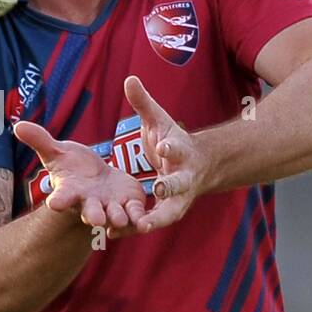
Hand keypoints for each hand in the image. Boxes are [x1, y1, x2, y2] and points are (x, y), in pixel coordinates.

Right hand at [12, 120, 145, 232]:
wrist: (96, 179)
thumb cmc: (72, 166)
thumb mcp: (57, 152)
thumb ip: (40, 141)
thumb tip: (17, 126)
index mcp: (71, 191)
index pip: (62, 197)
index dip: (59, 200)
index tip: (54, 203)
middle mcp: (90, 203)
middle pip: (90, 211)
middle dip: (93, 215)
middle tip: (96, 219)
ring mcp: (110, 207)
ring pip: (114, 216)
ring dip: (117, 218)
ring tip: (121, 219)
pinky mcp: (129, 204)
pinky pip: (134, 213)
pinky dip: (138, 217)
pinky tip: (143, 222)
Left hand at [124, 75, 210, 231]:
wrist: (198, 167)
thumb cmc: (173, 141)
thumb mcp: (159, 121)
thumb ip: (144, 103)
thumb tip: (130, 78)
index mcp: (182, 153)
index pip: (178, 148)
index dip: (172, 147)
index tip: (164, 145)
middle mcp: (184, 178)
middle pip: (179, 185)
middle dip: (171, 187)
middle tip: (160, 189)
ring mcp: (177, 199)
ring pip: (167, 212)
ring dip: (152, 219)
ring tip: (137, 225)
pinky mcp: (165, 213)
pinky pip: (148, 222)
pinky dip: (133, 227)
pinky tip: (113, 232)